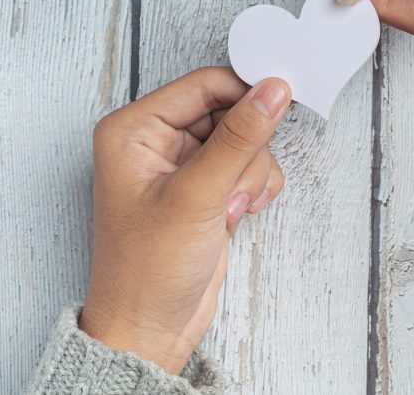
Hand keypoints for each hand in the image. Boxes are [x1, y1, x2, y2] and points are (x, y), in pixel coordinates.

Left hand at [79, 68, 290, 373]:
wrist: (151, 328)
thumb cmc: (148, 269)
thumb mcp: (198, 195)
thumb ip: (240, 138)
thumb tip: (273, 90)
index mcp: (134, 129)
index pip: (205, 85)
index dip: (245, 95)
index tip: (280, 105)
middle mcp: (158, 140)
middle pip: (231, 110)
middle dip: (247, 149)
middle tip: (236, 184)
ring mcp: (186, 164)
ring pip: (247, 139)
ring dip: (252, 173)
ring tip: (230, 208)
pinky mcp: (209, 187)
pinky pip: (251, 164)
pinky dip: (256, 186)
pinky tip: (238, 213)